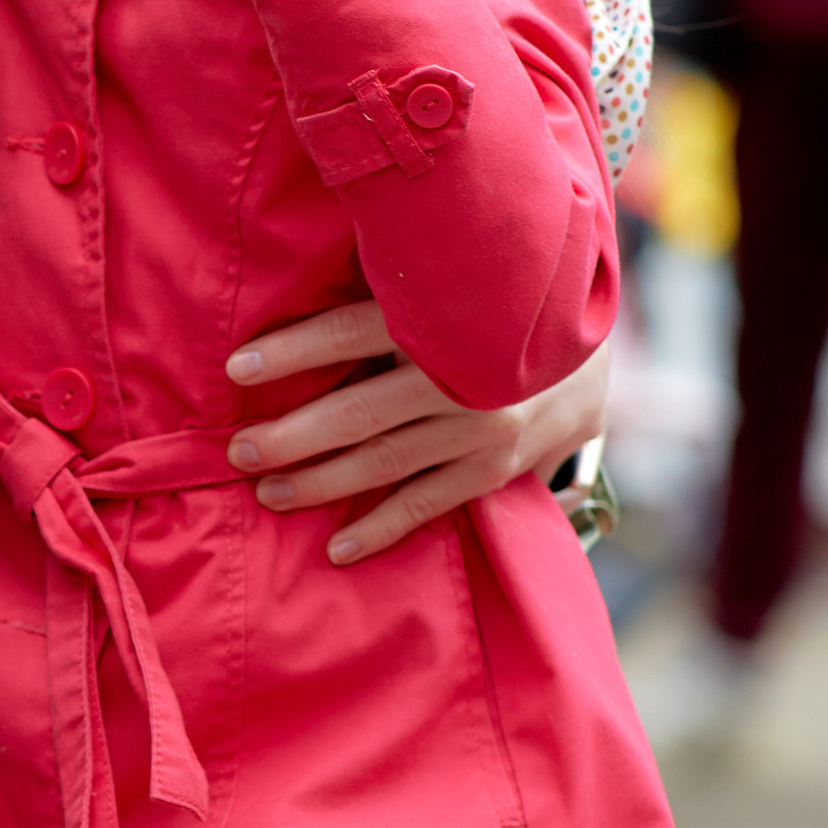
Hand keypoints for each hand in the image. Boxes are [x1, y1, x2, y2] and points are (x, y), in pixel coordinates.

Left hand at [226, 306, 608, 563]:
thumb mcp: (452, 280)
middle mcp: (464, 376)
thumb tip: (305, 278)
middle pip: (358, 410)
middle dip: (290, 436)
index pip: (350, 332)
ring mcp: (485, 427)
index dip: (290, 351)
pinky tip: (339, 548)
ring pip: (385, 462)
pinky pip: (430, 502)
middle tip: (238, 452)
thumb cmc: (496, 301)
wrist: (592, 338)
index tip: (235, 369)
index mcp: (446, 316)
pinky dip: (382, 528)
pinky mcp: (498, 466)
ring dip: (321, 483)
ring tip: (269, 494)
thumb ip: (392, 287)